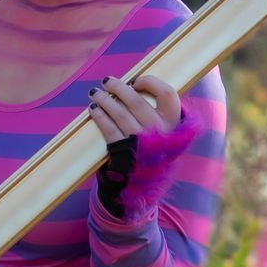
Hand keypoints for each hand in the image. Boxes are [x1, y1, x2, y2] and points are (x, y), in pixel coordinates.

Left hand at [91, 69, 182, 213]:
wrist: (142, 186)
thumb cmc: (149, 151)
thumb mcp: (163, 133)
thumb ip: (157, 112)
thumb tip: (134, 85)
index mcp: (173, 124)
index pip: (168, 94)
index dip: (151, 82)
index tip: (136, 81)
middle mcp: (160, 132)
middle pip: (137, 101)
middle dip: (118, 88)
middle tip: (107, 82)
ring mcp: (142, 143)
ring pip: (120, 113)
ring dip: (105, 100)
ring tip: (95, 94)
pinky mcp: (124, 153)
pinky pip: (109, 129)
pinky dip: (100, 117)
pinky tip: (93, 110)